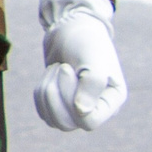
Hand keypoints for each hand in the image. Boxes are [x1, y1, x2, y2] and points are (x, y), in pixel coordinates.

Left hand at [35, 0, 127, 131]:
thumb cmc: (87, 42)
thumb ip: (91, 87)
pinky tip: (48, 74)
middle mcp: (96, 109)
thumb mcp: (93, 61)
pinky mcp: (60, 103)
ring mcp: (77, 108)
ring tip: (55, 68)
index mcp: (111, 101)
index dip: (71, 100)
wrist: (71, 27)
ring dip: (46, 92)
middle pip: (66, 123)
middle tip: (59, 67)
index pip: (88, 122)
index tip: (68, 69)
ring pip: (53, 120)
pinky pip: (43, 112)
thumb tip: (81, 113)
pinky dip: (40, 93)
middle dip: (54, 94)